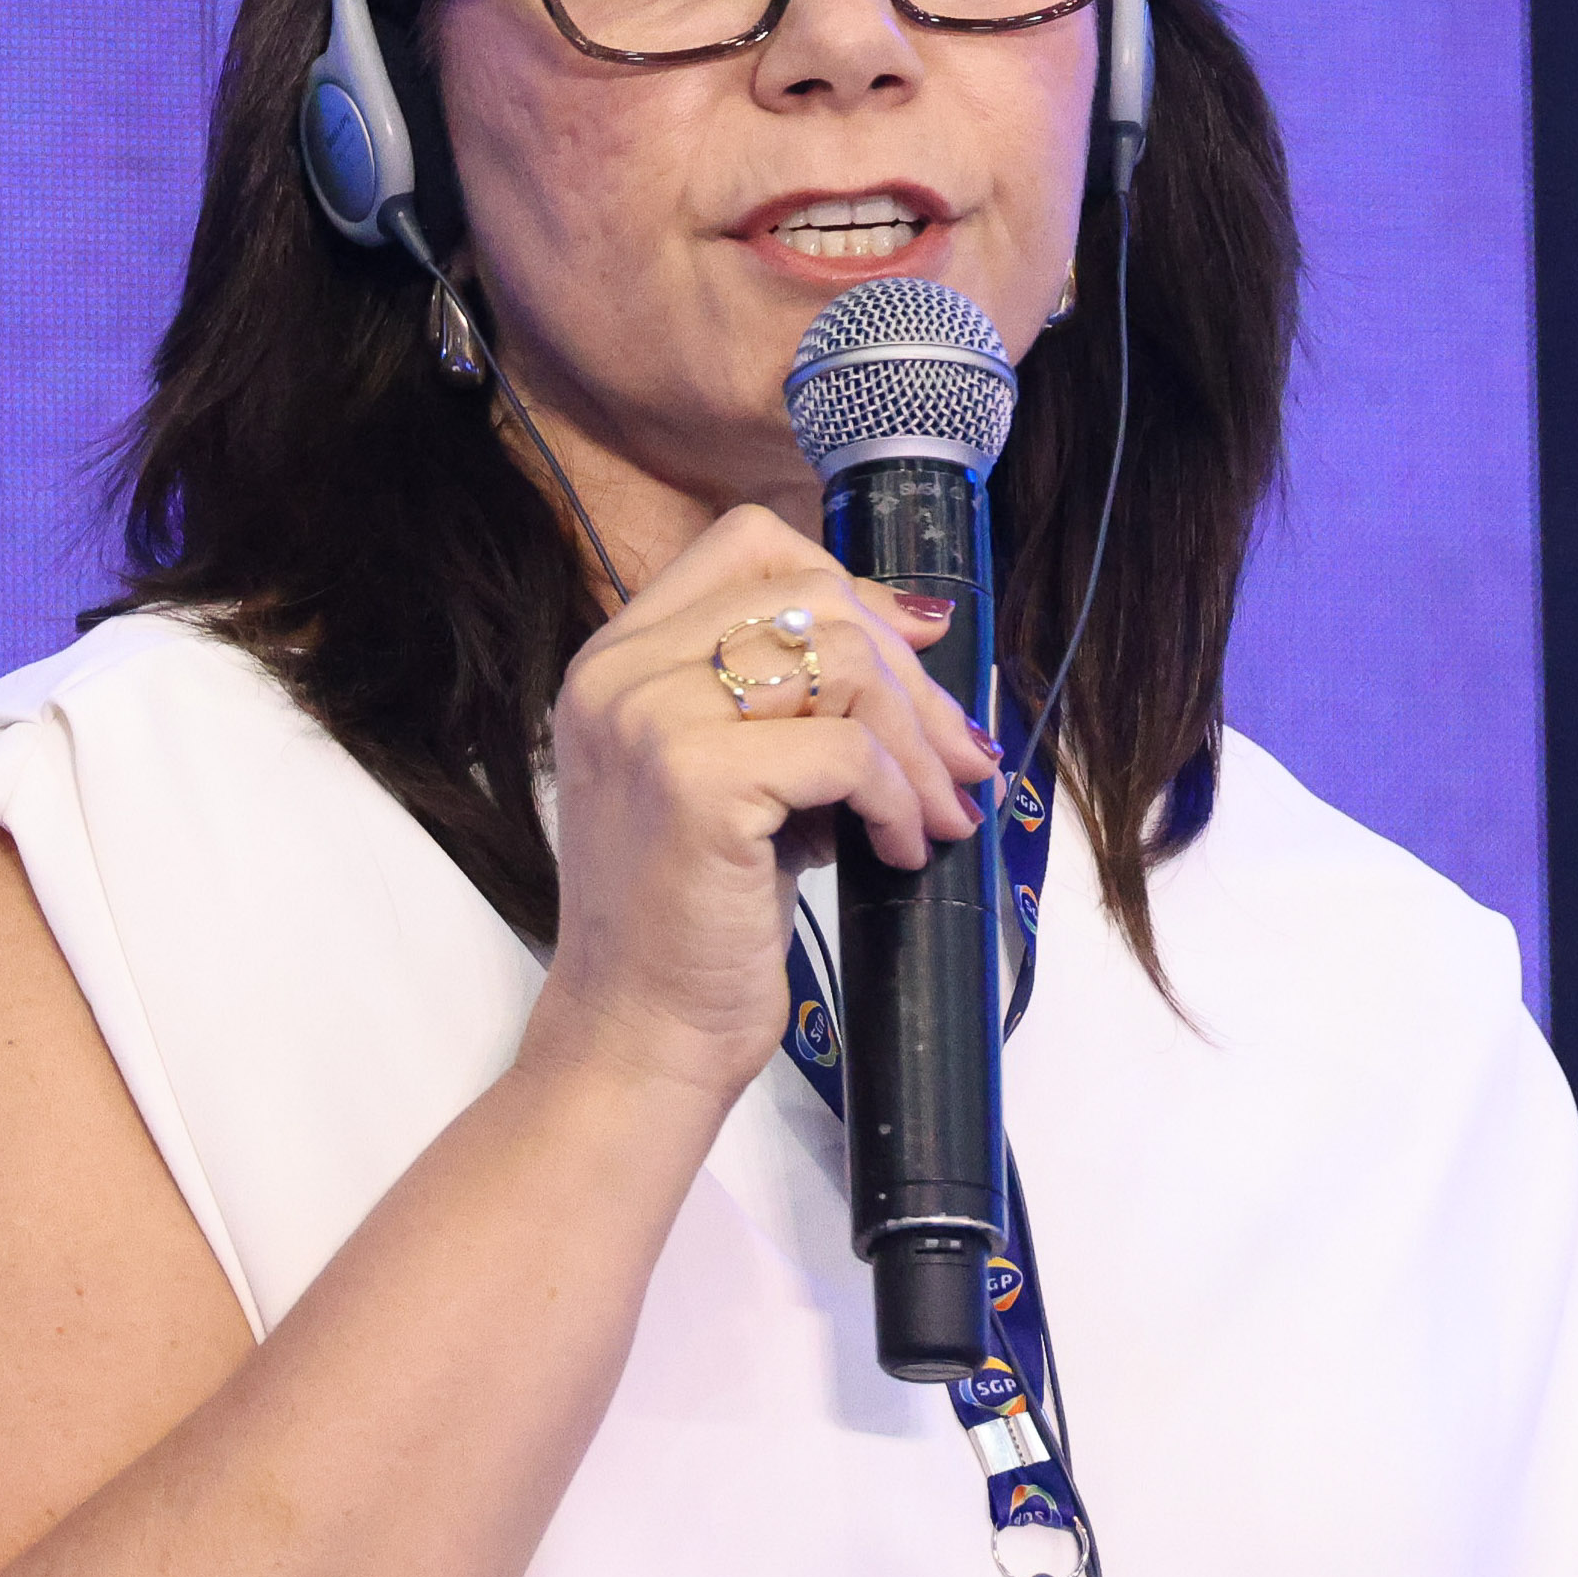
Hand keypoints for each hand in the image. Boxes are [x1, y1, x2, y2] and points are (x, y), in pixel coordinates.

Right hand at [518, 505, 997, 1097]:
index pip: (750, 543)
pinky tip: (898, 852)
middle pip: (813, 596)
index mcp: (618, 657)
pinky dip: (898, 801)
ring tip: (938, 816)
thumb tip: (919, 629)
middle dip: (910, 679)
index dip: (852, 586)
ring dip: (917, 746)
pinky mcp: (695, 780)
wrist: (640, 1034)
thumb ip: (792, 698)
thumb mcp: (736, 777)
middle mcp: (619, 672)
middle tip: (959, 762)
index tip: (916, 656)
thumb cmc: (697, 918)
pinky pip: (849, 751)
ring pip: (841, 664)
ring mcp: (650, 719)